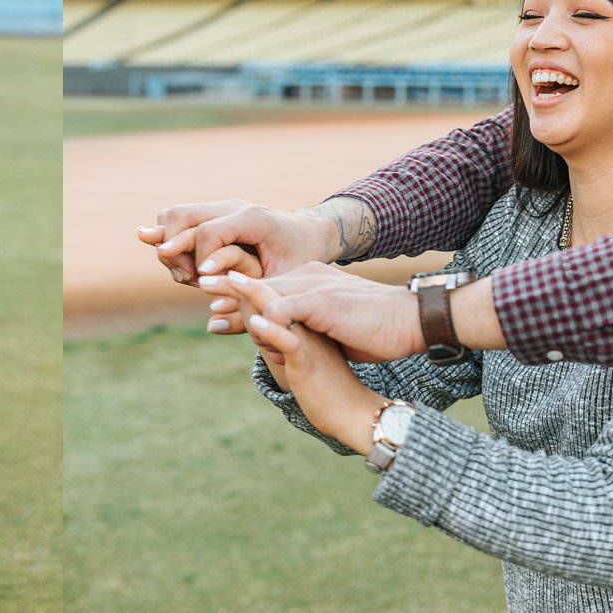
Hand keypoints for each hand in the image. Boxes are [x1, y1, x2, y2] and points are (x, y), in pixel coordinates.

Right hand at [139, 200, 334, 289]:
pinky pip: (179, 222)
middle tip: (188, 279)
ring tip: (188, 276)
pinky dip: (173, 243)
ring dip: (169, 247)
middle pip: (179, 215)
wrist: (311, 234)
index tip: (203, 284)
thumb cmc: (300, 263)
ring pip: (172, 216)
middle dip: (173, 250)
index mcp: (252, 219)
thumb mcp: (282, 286)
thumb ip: (251, 304)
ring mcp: (220, 208)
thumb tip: (211, 324)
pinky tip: (187, 269)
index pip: (207, 233)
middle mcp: (231, 207)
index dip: (198, 261)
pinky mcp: (213, 214)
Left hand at [205, 263, 423, 363]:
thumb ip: (308, 323)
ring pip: (266, 294)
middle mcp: (310, 277)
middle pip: (259, 281)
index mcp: (311, 279)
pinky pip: (286, 313)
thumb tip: (287, 335)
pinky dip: (267, 322)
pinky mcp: (323, 306)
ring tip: (213, 306)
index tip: (216, 301)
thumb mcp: (332, 325)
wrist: (410, 323)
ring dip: (238, 299)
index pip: (267, 283)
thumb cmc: (374, 330)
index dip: (240, 291)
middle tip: (202, 289)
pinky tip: (252, 327)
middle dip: (228, 286)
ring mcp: (315, 290)